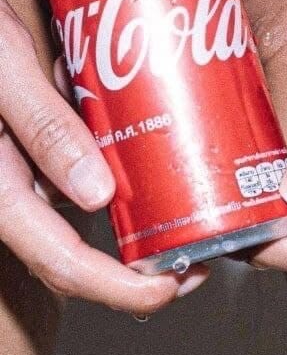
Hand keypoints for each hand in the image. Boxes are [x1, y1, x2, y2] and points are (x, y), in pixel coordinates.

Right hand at [0, 0, 206, 313]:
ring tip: (188, 222)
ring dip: (126, 232)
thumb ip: (42, 124)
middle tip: (198, 264)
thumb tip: (97, 198)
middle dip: (134, 275)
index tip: (170, 289)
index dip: (117, 289)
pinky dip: (110, 182)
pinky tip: (148, 160)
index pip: (58, 262)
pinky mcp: (23, 142)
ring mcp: (12, 168)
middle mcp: (3, 187)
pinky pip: (68, 175)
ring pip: (71, 220)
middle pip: (70, 256)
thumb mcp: (2, 65)